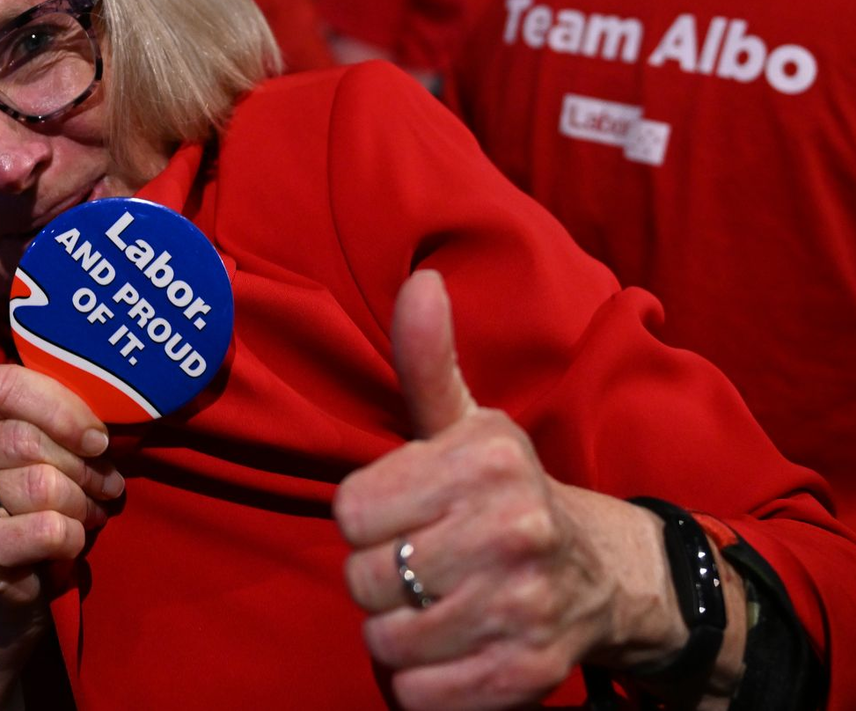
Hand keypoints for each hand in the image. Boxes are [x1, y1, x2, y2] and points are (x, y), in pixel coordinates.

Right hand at [0, 363, 123, 614]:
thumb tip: (101, 425)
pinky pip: (44, 530)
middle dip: (83, 465)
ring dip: (82, 501)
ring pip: (40, 485)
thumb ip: (55, 419)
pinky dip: (73, 535)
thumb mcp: (36, 443)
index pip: (5, 386)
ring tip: (93, 509)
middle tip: (108, 483)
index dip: (61, 408)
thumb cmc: (26, 495)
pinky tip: (72, 538)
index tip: (97, 439)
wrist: (0, 580)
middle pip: (27, 439)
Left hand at [333, 271, 687, 710]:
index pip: (351, 510)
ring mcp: (521, 607)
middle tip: (418, 559)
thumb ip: (428, 358)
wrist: (599, 571)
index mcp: (484, 459)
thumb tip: (420, 281)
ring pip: (384, 641)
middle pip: (363, 578)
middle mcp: (510, 529)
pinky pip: (418, 697)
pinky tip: (450, 642)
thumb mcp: (465, 419)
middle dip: (378, 574)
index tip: (402, 510)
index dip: (367, 515)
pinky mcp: (525, 675)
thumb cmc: (501, 486)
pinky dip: (419, 681)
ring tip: (433, 601)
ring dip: (395, 630)